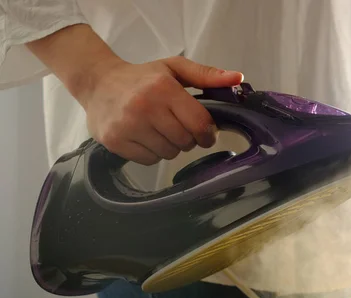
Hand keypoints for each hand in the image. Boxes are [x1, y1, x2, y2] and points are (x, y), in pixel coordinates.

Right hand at [81, 57, 243, 164]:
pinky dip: (152, 153)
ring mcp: (128, 126)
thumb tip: (237, 78)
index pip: (199, 124)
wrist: (97, 82)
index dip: (207, 133)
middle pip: (185, 142)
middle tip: (177, 127)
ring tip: (159, 130)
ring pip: (168, 154)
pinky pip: (149, 160)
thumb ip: (206, 75)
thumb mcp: (174, 68)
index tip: (205, 133)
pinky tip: (144, 137)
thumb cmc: (142, 77)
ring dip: (170, 147)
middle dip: (187, 139)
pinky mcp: (115, 141)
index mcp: (164, 88)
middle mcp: (145, 107)